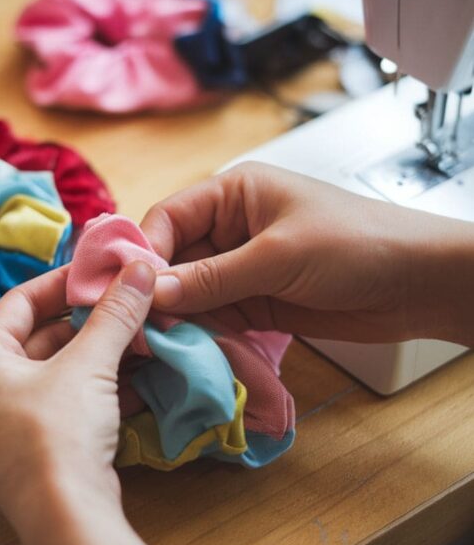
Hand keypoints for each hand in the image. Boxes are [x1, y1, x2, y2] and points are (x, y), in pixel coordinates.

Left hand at [0, 260, 222, 544]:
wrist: (66, 520)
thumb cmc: (60, 431)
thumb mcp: (90, 364)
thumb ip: (115, 313)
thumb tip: (141, 266)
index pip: (18, 302)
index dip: (62, 281)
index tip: (101, 272)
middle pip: (37, 340)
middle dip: (86, 322)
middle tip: (126, 305)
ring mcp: (3, 430)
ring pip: (53, 376)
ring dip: (96, 356)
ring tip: (138, 339)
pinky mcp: (32, 457)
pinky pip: (62, 408)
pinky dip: (94, 390)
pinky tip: (134, 379)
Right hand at [141, 163, 473, 344]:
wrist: (417, 283)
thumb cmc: (357, 244)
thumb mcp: (278, 256)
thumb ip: (214, 277)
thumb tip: (154, 292)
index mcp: (234, 193)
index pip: (168, 217)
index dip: (144, 252)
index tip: (127, 291)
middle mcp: (232, 227)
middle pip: (174, 257)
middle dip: (157, 291)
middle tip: (134, 327)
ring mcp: (243, 266)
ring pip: (190, 292)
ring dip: (177, 317)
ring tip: (155, 345)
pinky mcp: (256, 301)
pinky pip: (215, 315)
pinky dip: (201, 333)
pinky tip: (186, 351)